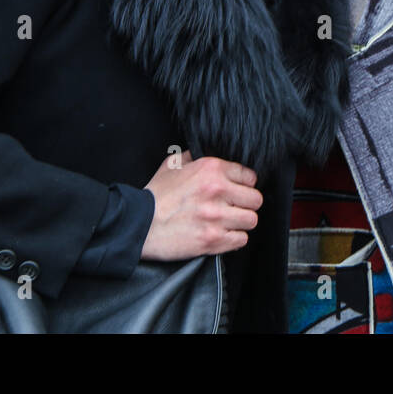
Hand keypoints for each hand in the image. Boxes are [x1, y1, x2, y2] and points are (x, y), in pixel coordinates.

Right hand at [140, 151, 263, 260]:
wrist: (137, 225)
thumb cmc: (154, 196)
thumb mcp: (173, 165)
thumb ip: (194, 157)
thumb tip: (208, 153)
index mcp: (211, 170)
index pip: (250, 176)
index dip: (244, 184)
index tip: (237, 191)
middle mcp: (217, 191)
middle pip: (255, 199)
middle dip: (245, 204)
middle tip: (234, 208)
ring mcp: (216, 217)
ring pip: (251, 220)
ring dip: (241, 222)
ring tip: (227, 222)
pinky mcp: (213, 240)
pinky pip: (241, 240)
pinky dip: (233, 239)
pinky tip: (221, 234)